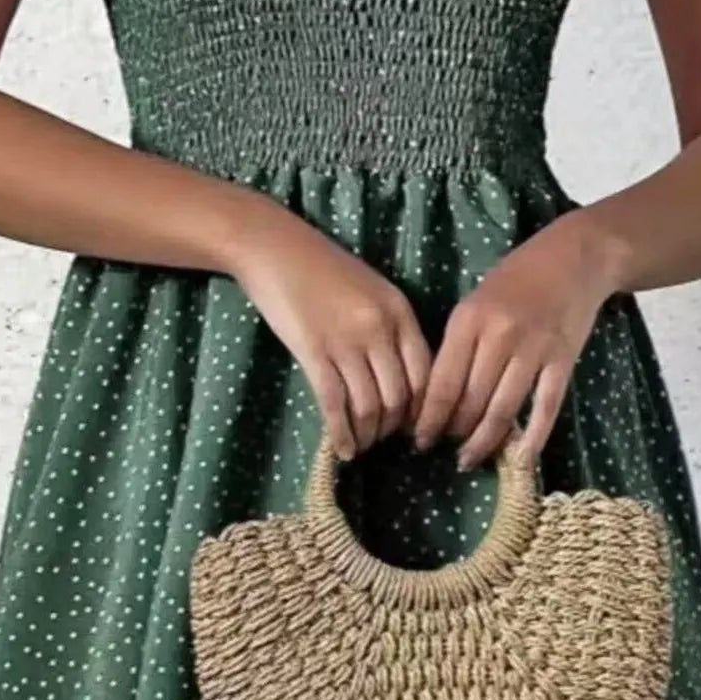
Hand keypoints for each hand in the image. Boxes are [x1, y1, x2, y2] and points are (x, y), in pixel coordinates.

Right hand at [228, 203, 432, 459]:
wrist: (275, 249)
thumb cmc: (323, 268)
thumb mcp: (373, 290)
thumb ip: (392, 327)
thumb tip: (403, 379)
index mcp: (400, 312)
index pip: (425, 375)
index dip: (422, 409)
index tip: (412, 426)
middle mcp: (380, 329)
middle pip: (400, 397)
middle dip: (394, 428)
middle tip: (385, 441)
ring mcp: (347, 342)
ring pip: (369, 406)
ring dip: (368, 435)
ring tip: (362, 446)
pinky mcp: (314, 352)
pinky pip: (335, 405)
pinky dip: (342, 434)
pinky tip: (342, 450)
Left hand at [412, 216, 621, 468]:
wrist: (573, 257)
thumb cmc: (515, 280)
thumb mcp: (474, 302)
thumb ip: (457, 344)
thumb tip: (437, 397)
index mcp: (468, 320)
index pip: (443, 383)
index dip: (429, 418)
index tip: (419, 440)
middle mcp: (499, 336)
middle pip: (471, 401)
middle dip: (454, 433)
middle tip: (445, 451)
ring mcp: (534, 350)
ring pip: (503, 410)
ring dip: (484, 441)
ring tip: (470, 458)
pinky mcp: (563, 361)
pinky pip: (545, 408)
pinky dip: (533, 437)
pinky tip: (518, 458)